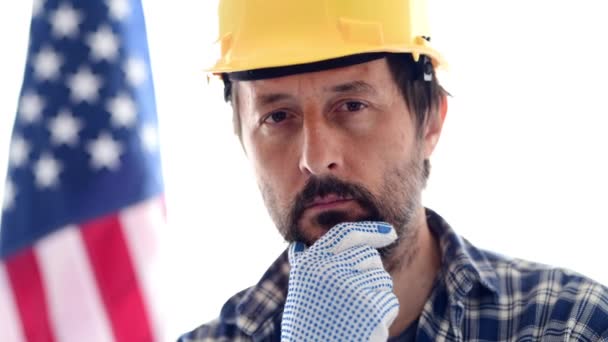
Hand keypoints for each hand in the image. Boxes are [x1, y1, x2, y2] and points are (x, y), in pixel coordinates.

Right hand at [280, 221, 398, 340]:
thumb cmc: (307, 328)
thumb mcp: (298, 293)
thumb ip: (302, 267)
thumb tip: (299, 246)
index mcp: (311, 264)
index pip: (345, 234)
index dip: (369, 230)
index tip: (388, 232)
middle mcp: (330, 271)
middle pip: (368, 256)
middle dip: (369, 273)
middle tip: (353, 300)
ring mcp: (352, 288)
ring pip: (381, 278)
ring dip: (375, 295)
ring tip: (354, 315)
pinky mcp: (372, 308)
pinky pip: (389, 300)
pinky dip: (383, 314)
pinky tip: (364, 326)